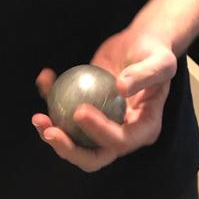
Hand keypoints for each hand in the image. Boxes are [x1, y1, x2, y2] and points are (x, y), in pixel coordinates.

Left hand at [31, 30, 176, 171]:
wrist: (141, 42)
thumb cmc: (155, 51)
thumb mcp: (160, 60)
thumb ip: (144, 74)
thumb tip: (120, 88)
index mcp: (144, 130)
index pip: (120, 141)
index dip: (99, 132)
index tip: (80, 111)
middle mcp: (122, 134)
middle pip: (94, 155)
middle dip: (68, 150)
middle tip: (49, 131)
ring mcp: (102, 125)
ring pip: (75, 141)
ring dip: (52, 133)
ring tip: (37, 117)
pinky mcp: (87, 110)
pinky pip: (65, 112)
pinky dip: (51, 99)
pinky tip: (44, 80)